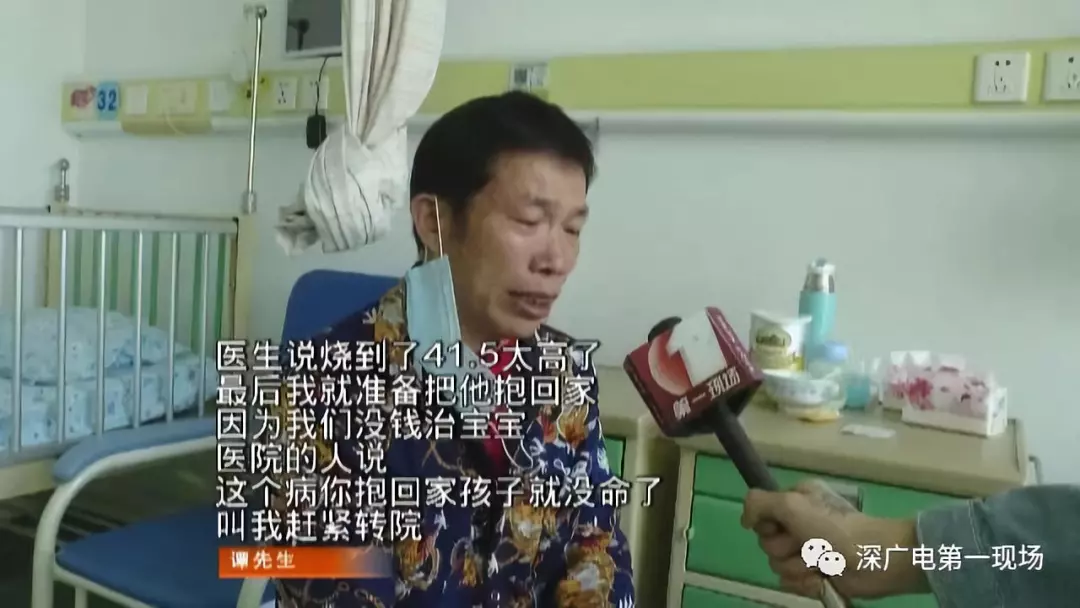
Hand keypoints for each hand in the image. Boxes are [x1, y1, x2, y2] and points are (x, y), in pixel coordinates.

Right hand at [741, 479, 924, 600]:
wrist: (874, 560)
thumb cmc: (834, 528)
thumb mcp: (792, 503)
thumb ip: (759, 503)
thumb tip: (744, 520)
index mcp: (796, 500)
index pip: (762, 514)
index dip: (768, 525)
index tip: (783, 526)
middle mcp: (799, 522)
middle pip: (767, 542)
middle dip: (785, 548)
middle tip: (807, 545)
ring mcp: (807, 550)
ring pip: (777, 564)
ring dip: (797, 567)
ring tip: (819, 563)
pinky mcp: (815, 574)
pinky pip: (790, 582)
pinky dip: (805, 582)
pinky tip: (821, 578)